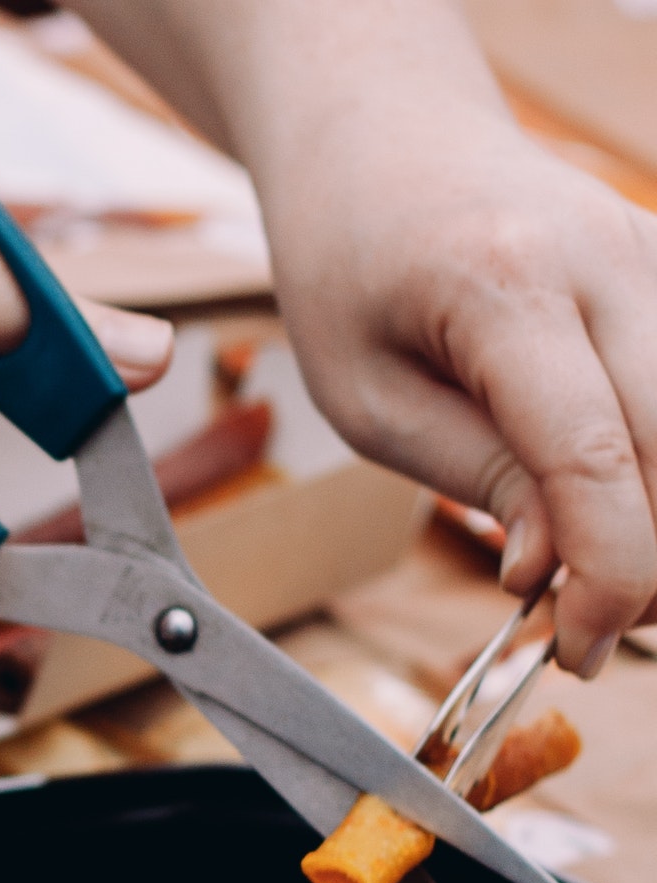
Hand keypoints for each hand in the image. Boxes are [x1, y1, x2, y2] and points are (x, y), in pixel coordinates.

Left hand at [264, 109, 656, 677]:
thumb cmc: (349, 268)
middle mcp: (613, 259)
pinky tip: (603, 507)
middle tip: (578, 631)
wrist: (383, 143)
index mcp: (505, 286)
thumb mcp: (366, 395)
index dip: (609, 573)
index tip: (579, 644)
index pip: (597, 457)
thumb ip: (474, 475)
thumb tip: (558, 573)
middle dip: (646, 566)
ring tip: (584, 572)